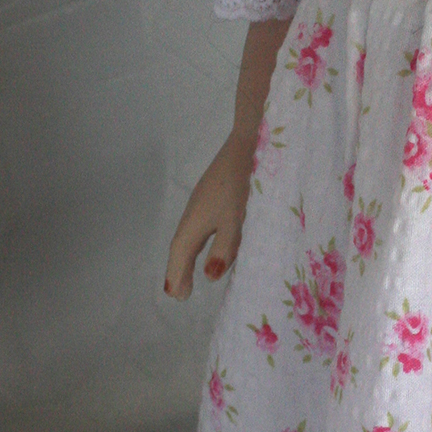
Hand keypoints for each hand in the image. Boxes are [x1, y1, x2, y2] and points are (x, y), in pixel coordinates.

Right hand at [164, 133, 254, 298]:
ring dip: (191, 254)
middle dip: (181, 267)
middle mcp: (196, 209)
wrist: (255, 136)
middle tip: (181, 292)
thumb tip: (209, 276)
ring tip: (194, 272)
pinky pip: (204, 223)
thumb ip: (225, 249)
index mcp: (196, 219)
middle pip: (183, 243)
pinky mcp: (219, 190)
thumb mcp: (238, 220)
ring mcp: (207, 198)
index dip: (177, 274)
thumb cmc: (247, 182)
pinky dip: (203, 239)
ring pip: (194, 232)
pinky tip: (215, 239)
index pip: (181, 252)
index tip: (176, 295)